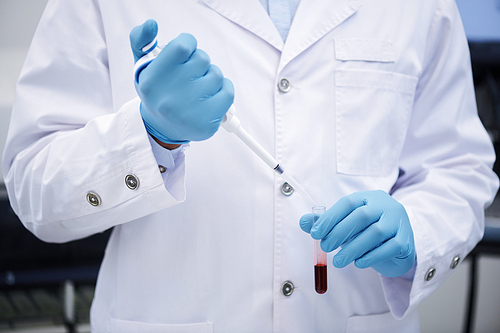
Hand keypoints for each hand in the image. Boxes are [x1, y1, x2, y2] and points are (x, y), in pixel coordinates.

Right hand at [130, 19, 233, 143]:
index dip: (188, 44)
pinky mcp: (207, 123)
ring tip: (197, 90)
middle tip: (188, 76)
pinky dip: (223, 91)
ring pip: (216, 75)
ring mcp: (190, 112)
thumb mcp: (142, 67)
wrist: (162, 128)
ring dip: (210, 78)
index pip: (182, 46)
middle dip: (198, 64)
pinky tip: (210, 98)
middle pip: (202, 59)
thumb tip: (151, 24)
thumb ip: (141, 40)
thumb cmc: (158, 92)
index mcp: (152, 81)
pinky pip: (228, 92)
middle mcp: (170, 97)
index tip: (185, 52)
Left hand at [299, 190, 415, 277]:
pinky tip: (358, 263)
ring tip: (338, 261)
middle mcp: (386, 205)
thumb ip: (326, 222)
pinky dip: (371, 256)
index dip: (330, 217)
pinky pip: (389, 247)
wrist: (398, 245)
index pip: (348, 203)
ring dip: (353, 248)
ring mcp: (398, 222)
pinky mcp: (406, 240)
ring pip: (376, 232)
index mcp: (368, 197)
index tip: (315, 233)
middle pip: (362, 216)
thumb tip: (303, 222)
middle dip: (340, 232)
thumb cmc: (367, 232)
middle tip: (325, 247)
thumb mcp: (346, 224)